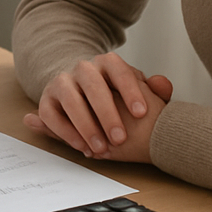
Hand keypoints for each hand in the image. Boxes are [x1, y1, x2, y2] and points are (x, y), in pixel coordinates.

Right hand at [23, 52, 172, 162]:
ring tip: (100, 148)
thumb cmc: (115, 94)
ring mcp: (62, 82)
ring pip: (70, 99)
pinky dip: (64, 131)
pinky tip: (81, 146)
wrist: (82, 88)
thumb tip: (164, 85)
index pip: (119, 70)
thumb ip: (153, 89)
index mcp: (107, 63)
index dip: (130, 91)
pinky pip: (50, 114)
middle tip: (120, 139)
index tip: (142, 113)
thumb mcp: (136, 89)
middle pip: (93, 84)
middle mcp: (83, 68)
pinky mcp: (47, 99)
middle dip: (106, 113)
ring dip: (85, 125)